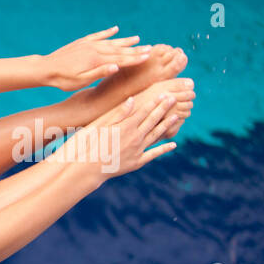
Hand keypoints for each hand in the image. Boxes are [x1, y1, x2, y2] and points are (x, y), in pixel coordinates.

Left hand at [42, 27, 151, 90]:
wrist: (44, 68)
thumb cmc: (62, 79)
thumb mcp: (80, 81)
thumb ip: (99, 73)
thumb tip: (116, 66)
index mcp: (96, 60)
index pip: (121, 59)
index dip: (135, 58)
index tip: (149, 56)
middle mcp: (95, 49)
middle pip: (119, 49)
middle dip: (135, 49)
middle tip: (151, 48)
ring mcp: (88, 44)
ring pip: (111, 41)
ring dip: (125, 40)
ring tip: (138, 38)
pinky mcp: (81, 43)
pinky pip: (98, 35)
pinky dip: (107, 32)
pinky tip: (115, 29)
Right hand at [62, 92, 179, 178]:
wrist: (86, 169)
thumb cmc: (88, 145)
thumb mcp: (99, 125)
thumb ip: (118, 113)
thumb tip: (132, 99)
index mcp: (126, 127)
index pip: (144, 111)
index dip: (154, 102)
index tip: (164, 94)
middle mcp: (135, 137)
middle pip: (153, 120)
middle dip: (164, 109)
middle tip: (174, 99)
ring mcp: (137, 150)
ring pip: (156, 135)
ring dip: (167, 125)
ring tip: (177, 116)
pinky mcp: (136, 162)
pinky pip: (153, 154)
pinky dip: (164, 149)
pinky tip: (173, 145)